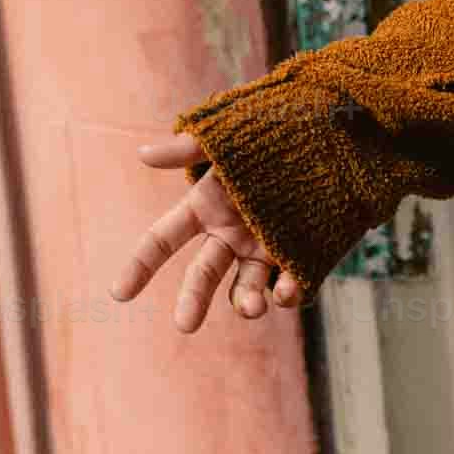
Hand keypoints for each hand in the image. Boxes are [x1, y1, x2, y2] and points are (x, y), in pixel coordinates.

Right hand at [116, 133, 298, 329]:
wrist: (335, 130)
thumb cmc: (273, 129)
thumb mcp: (229, 137)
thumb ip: (188, 149)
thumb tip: (142, 153)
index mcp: (205, 206)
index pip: (162, 240)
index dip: (140, 265)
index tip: (119, 294)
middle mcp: (230, 234)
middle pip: (203, 274)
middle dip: (193, 300)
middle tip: (185, 325)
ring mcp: (265, 249)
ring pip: (246, 287)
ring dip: (246, 301)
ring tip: (250, 308)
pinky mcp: (300, 257)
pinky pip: (290, 285)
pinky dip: (288, 293)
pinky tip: (288, 292)